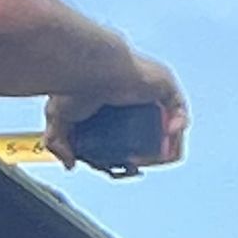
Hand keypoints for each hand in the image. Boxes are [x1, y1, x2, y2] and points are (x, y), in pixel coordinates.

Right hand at [45, 58, 188, 170]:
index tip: (121, 169)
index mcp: (112, 106)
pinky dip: (178, 125)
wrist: (89, 69)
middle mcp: (133, 98)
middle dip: (145, 154)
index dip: (125, 155)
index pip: (124, 136)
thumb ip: (58, 143)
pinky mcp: (164, 85)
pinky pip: (179, 108)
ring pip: (165, 125)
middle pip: (146, 134)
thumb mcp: (57, 119)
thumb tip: (70, 165)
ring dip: (164, 145)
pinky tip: (169, 136)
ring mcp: (151, 91)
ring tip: (152, 159)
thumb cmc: (72, 86)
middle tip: (134, 166)